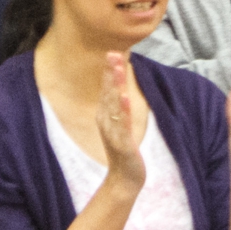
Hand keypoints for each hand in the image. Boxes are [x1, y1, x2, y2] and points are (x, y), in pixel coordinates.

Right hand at [97, 51, 145, 191]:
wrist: (125, 178)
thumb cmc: (123, 148)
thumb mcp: (119, 123)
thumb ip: (117, 106)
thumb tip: (118, 88)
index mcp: (106, 115)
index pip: (108, 89)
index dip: (110, 71)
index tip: (113, 51)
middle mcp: (106, 121)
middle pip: (108, 92)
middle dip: (111, 72)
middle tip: (113, 52)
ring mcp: (113, 131)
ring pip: (114, 105)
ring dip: (115, 85)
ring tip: (118, 68)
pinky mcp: (122, 142)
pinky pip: (122, 124)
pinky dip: (122, 110)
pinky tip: (124, 97)